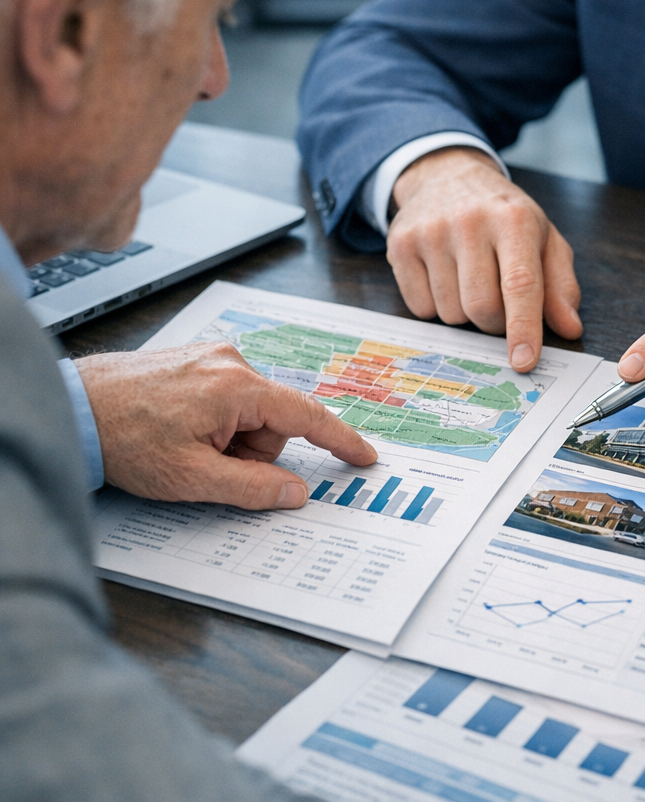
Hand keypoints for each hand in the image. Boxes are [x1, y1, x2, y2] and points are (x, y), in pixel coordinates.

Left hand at [75, 342, 376, 508]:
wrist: (74, 405)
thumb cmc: (125, 438)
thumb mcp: (191, 478)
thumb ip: (252, 488)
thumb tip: (296, 493)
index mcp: (238, 387)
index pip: (308, 416)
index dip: (341, 440)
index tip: (366, 456)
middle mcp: (233, 362)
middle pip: (274, 421)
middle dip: (252, 452)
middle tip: (208, 466)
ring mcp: (214, 357)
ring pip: (251, 412)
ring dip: (231, 439)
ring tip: (185, 447)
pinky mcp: (198, 359)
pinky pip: (230, 398)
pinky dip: (218, 422)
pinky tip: (181, 430)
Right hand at [387, 147, 582, 370]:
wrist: (447, 175)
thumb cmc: (503, 216)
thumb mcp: (543, 240)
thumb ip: (561, 285)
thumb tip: (569, 328)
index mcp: (513, 220)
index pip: (520, 285)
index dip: (523, 329)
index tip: (524, 362)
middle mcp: (469, 222)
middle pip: (482, 308)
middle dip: (495, 323)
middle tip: (500, 302)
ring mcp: (430, 232)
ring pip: (450, 313)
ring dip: (465, 314)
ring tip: (469, 279)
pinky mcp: (400, 245)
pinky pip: (420, 308)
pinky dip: (436, 306)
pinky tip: (444, 276)